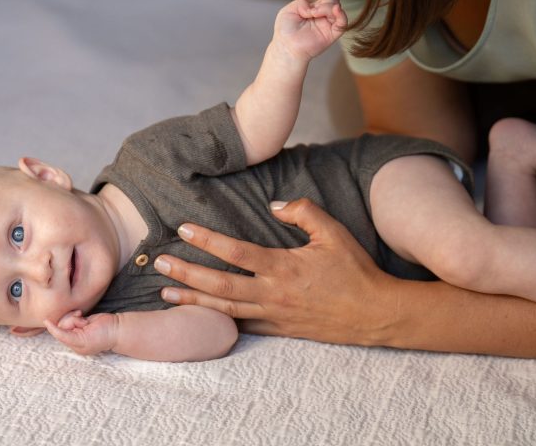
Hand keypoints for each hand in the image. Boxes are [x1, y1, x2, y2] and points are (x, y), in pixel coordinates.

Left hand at [43, 310, 118, 355]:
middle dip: (70, 321)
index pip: (59, 335)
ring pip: (66, 319)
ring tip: (83, 320)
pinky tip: (82, 316)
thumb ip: (66, 336)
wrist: (116, 328)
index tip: (46, 320)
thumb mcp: (82, 340)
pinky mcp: (80, 321)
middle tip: (81, 322)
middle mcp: (73, 337)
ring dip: (74, 318)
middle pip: (61, 325)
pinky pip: (71, 315)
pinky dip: (75, 315)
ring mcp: (77, 329)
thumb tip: (53, 329)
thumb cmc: (102, 337)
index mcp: (73, 345)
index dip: (53, 328)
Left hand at [154, 198, 397, 345]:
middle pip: (221, 284)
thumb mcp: (334, 232)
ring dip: (194, 300)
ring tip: (165, 293)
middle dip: (187, 273)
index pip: (236, 252)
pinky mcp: (280, 330)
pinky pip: (243, 328)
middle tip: (159, 264)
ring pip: (225, 309)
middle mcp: (273, 293)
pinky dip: (219, 322)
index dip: (207, 240)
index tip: (183, 229)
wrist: (376, 314)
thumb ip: (303, 212)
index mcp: (284, 267)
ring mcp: (275, 315)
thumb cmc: (355, 270)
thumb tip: (273, 205)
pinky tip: (199, 317)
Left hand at [273, 0, 346, 59]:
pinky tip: (336, 10)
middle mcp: (321, 16)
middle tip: (313, 11)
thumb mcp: (289, 10)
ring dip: (328, 7)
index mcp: (312, 9)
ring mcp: (327, 25)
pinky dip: (342, 15)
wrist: (286, 47)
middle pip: (332, 0)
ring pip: (337, 9)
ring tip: (315, 13)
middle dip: (325, 1)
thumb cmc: (285, 30)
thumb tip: (314, 7)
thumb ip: (302, 2)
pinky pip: (343, 23)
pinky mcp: (332, 34)